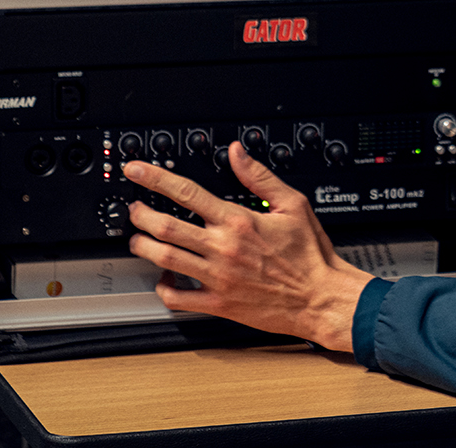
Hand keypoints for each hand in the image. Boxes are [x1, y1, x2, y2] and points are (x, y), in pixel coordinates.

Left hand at [124, 142, 372, 351]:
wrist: (321, 298)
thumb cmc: (310, 254)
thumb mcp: (292, 204)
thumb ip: (259, 176)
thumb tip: (237, 152)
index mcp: (238, 221)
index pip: (187, 193)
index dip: (156, 178)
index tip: (137, 171)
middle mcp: (223, 248)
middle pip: (166, 226)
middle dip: (141, 214)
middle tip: (134, 208)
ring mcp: (217, 278)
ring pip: (165, 259)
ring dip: (143, 246)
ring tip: (137, 238)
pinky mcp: (219, 304)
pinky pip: (178, 299)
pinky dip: (163, 287)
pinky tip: (163, 277)